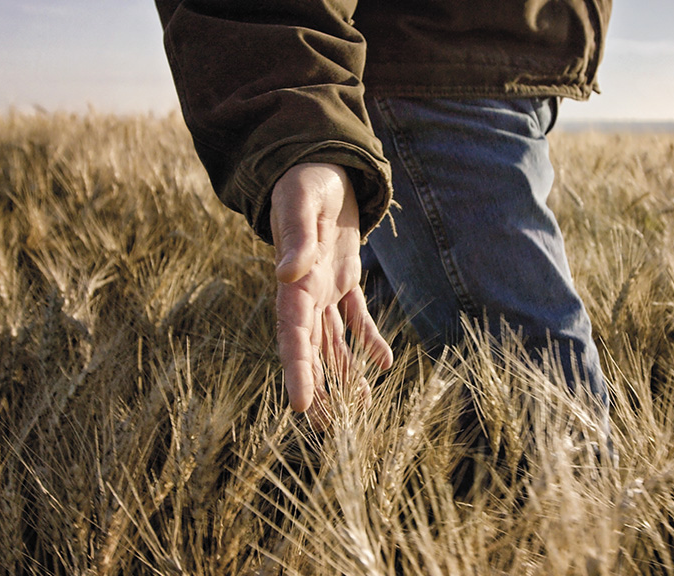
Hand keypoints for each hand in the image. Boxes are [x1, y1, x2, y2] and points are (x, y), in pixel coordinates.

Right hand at [271, 163, 392, 424]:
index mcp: (294, 281)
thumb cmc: (304, 181)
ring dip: (344, 373)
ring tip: (358, 409)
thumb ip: (296, 237)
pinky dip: (368, 341)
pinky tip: (384, 365)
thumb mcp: (300, 203)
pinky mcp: (345, 276)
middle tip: (328, 430)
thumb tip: (289, 274)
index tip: (298, 406)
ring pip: (334, 341)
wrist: (317, 164)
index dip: (296, 370)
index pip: (293, 336)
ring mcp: (325, 287)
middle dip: (318, 388)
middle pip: (311, 350)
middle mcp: (306, 291)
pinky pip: (357, 317)